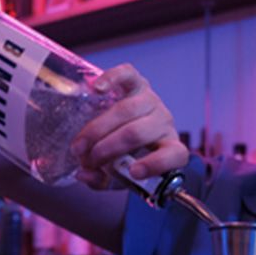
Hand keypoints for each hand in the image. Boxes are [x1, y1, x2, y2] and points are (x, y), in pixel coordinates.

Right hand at [70, 64, 188, 189]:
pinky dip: (111, 79)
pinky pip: (128, 75)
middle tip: (87, 159)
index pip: (175, 155)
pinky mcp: (138, 82)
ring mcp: (152, 100)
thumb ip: (101, 180)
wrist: (124, 130)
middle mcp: (163, 122)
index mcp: (169, 148)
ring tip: (80, 144)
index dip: (156, 164)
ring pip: (126, 110)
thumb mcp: (116, 176)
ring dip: (98, 128)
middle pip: (137, 133)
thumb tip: (83, 174)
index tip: (133, 172)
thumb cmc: (124, 156)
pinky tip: (96, 89)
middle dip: (107, 148)